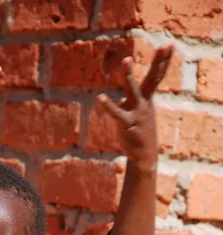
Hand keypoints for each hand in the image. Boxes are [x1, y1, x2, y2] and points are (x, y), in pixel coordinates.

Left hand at [97, 46, 172, 172]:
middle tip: (165, 44)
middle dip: (159, 62)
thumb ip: (135, 101)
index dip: (163, 61)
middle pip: (152, 78)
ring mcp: (136, 112)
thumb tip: (127, 95)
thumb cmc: (139, 131)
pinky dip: (108, 106)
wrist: (143, 155)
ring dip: (129, 75)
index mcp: (147, 99)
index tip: (169, 45)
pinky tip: (100, 98)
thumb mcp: (140, 112)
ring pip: (132, 90)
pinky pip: (116, 113)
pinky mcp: (126, 123)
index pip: (157, 76)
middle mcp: (144, 103)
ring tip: (127, 59)